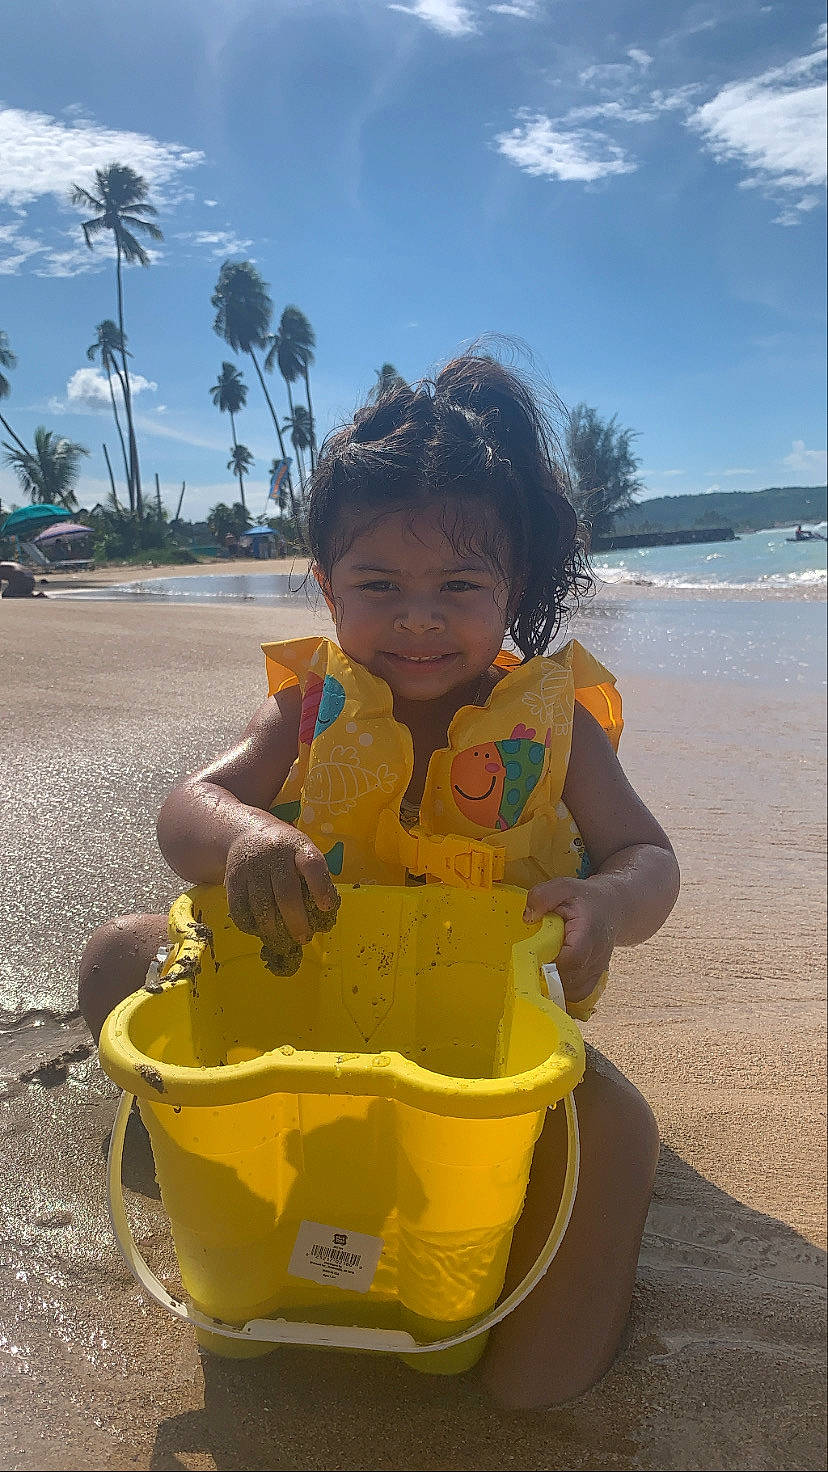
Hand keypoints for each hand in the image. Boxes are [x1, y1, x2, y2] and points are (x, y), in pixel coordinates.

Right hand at [225, 817, 337, 947]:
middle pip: (286, 893)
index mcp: (298, 847)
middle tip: (304, 938)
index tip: (326, 908)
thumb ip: (314, 877)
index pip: (312, 865)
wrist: (247, 833)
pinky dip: (251, 926)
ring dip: (274, 930)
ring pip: (261, 906)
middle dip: (296, 922)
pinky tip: (261, 931)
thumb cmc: (285, 852)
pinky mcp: (233, 879)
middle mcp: (274, 855)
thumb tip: (324, 915)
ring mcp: (251, 867)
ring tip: (283, 941)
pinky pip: (240, 910)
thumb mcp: (303, 852)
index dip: (321, 887)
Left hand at [523, 877, 616, 1006]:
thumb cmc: (584, 898)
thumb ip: (543, 896)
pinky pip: (579, 996)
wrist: (612, 907)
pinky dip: (564, 993)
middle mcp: (597, 955)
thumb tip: (528, 918)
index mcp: (588, 932)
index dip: (553, 964)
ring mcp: (597, 969)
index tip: (534, 959)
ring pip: (576, 992)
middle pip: (572, 980)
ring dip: (555, 987)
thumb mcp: (563, 887)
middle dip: (548, 977)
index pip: (574, 958)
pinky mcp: (594, 978)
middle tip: (530, 968)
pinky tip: (551, 981)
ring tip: (540, 974)